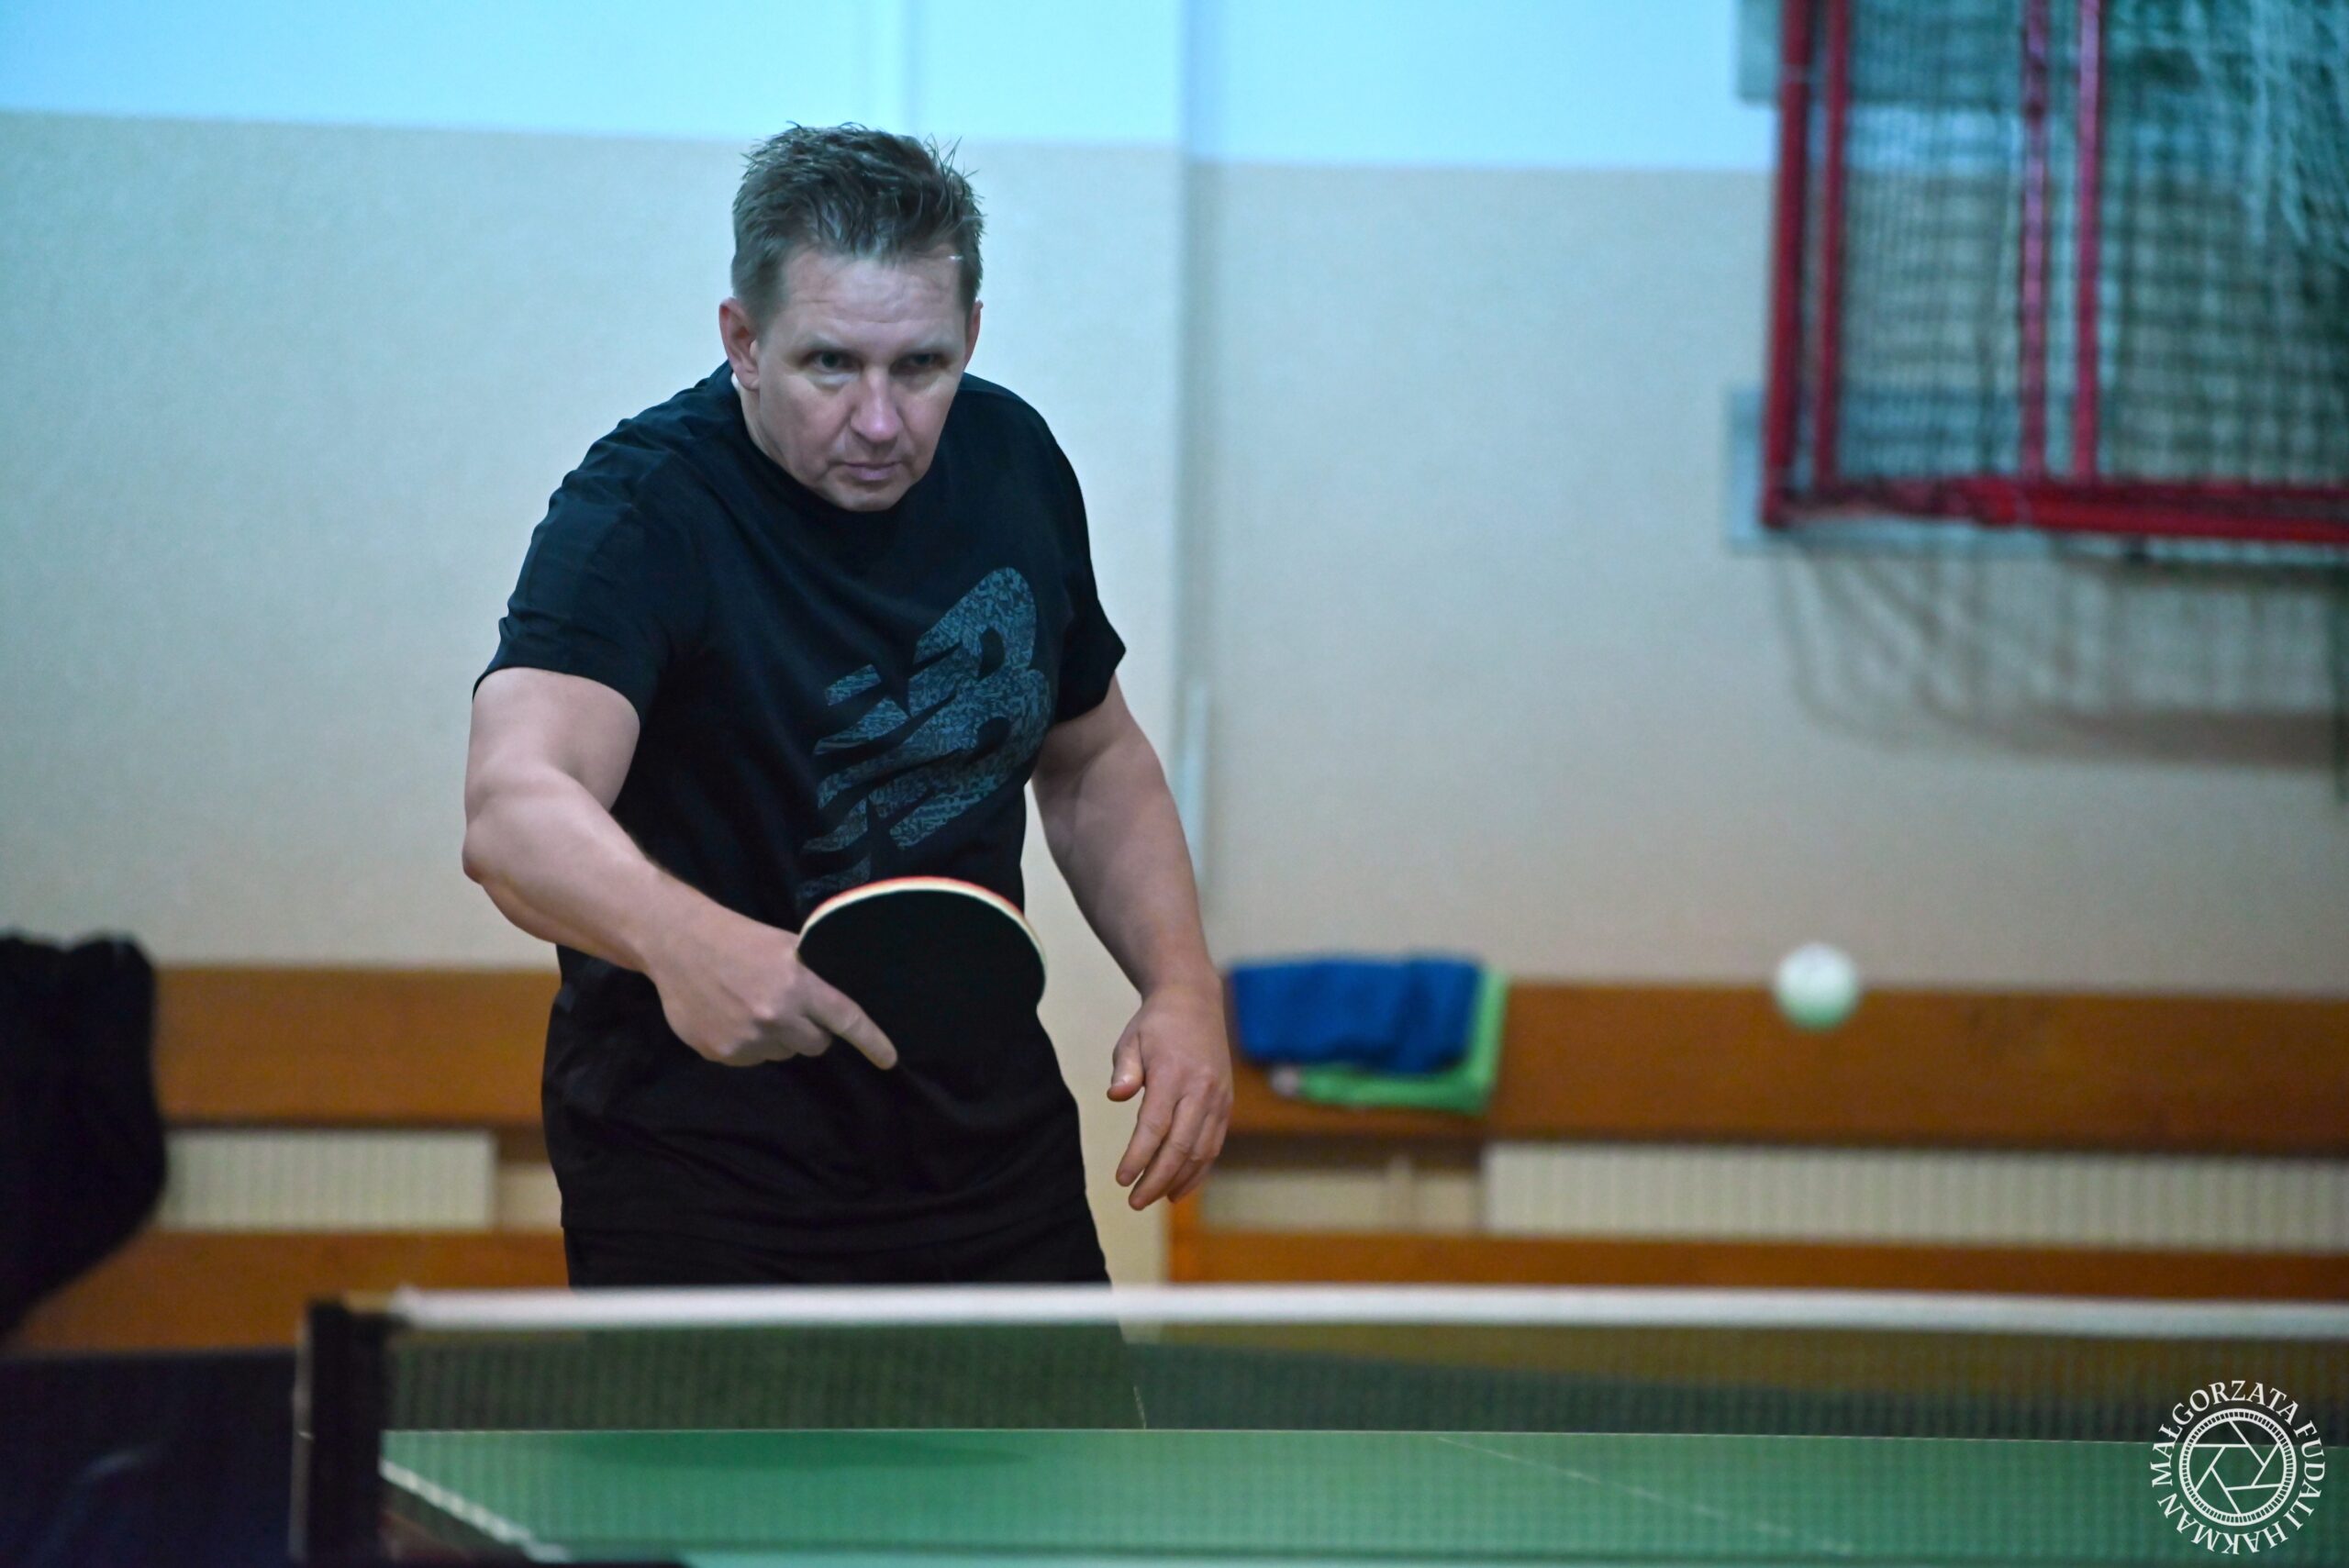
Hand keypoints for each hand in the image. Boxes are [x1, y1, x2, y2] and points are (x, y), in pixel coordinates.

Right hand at [644, 906, 896, 1069]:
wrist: (678, 943)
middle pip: (817, 1045)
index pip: (846, 1020)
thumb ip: (813, 978)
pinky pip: (752, 1059)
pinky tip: (731, 1016)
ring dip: (778, 1037)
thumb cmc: (739, 939)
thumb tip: (840, 1008)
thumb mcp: (786, 947)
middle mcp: (775, 1017)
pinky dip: (749, 1044)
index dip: (872, 1042)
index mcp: (798, 985)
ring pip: (783, 1053)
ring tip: (752, 1006)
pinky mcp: (721, 1054)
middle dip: (811, 1030)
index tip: (889, 1060)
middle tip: (789, 1005)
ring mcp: (746, 1040)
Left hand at [1108, 983, 1231, 1208]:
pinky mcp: (1225, 1104)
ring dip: (1179, 1180)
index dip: (1138, 1157)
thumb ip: (1124, 1069)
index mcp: (1175, 1073)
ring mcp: (1218, 1098)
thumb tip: (1115, 1096)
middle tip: (1134, 1202)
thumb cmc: (1156, 1024)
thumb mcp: (1131, 1039)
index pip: (1155, 1126)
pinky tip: (1179, 1186)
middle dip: (1157, 1179)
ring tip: (1154, 1198)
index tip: (1121, 1179)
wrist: (1195, 1001)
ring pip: (1201, 1151)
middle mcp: (1202, 1089)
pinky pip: (1213, 1144)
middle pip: (1181, 1147)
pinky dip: (1198, 1169)